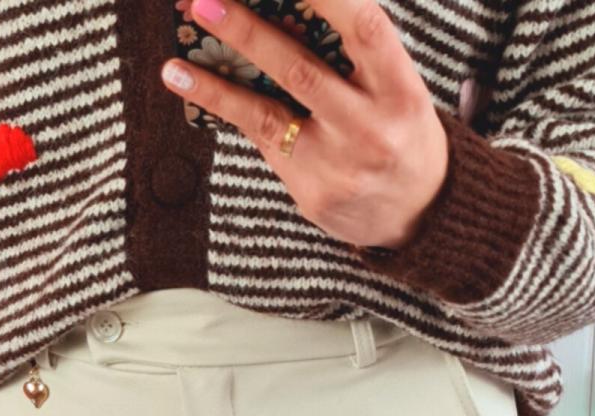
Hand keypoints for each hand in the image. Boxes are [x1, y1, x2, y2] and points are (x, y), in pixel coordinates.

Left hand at [162, 0, 448, 250]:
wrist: (421, 214)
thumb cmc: (400, 130)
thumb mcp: (396, 85)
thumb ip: (353, 52)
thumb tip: (280, 8)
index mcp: (401, 91)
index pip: (365, 28)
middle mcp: (372, 129)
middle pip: (303, 72)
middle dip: (249, 34)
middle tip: (205, 2)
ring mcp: (339, 166)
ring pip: (269, 116)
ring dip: (216, 86)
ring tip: (173, 64)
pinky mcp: (313, 194)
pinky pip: (264, 142)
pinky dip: (226, 110)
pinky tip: (190, 86)